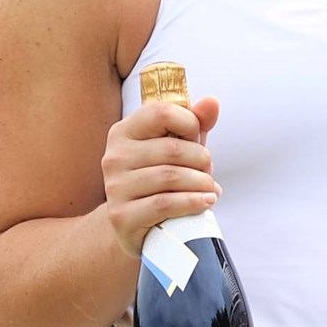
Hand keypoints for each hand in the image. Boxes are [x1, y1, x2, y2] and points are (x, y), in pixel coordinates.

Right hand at [100, 95, 222, 257]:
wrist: (138, 224)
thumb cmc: (162, 179)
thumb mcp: (179, 147)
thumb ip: (195, 123)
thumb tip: (212, 102)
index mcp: (124, 132)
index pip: (161, 112)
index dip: (189, 124)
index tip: (197, 139)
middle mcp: (114, 156)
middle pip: (172, 149)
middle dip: (202, 160)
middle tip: (208, 172)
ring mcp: (115, 187)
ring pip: (171, 177)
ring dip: (201, 183)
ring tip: (210, 189)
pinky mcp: (121, 216)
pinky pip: (165, 204)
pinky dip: (193, 202)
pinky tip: (206, 201)